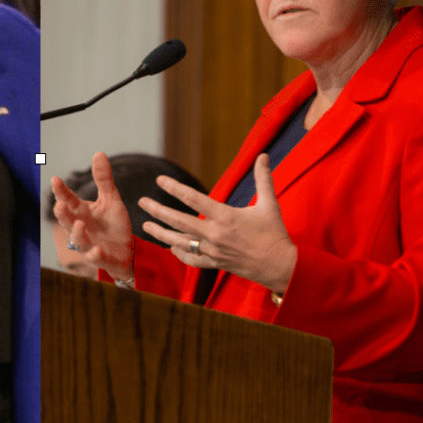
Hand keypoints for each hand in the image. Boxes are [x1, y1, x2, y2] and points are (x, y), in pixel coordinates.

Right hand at [50, 152, 133, 280]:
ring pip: (78, 240)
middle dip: (62, 214)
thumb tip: (98, 153)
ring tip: (80, 224)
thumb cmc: (113, 224)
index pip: (69, 200)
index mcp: (82, 212)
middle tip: (60, 204)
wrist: (127, 250)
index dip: (61, 191)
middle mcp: (81, 228)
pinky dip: (94, 255)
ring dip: (77, 233)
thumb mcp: (111, 199)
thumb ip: (103, 179)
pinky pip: (95, 258)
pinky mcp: (101, 258)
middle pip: (67, 221)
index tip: (55, 179)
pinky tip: (97, 250)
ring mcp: (89, 244)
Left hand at [139, 153, 296, 292]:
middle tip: (142, 202)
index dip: (174, 188)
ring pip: (179, 241)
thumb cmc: (275, 233)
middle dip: (157, 211)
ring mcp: (212, 250)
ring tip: (145, 226)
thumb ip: (263, 179)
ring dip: (161, 233)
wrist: (280, 266)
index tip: (159, 180)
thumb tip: (263, 155)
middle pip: (178, 221)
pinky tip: (170, 247)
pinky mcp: (214, 263)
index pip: (193, 198)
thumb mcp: (269, 204)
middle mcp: (214, 233)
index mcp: (225, 216)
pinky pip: (191, 259)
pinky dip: (179, 253)